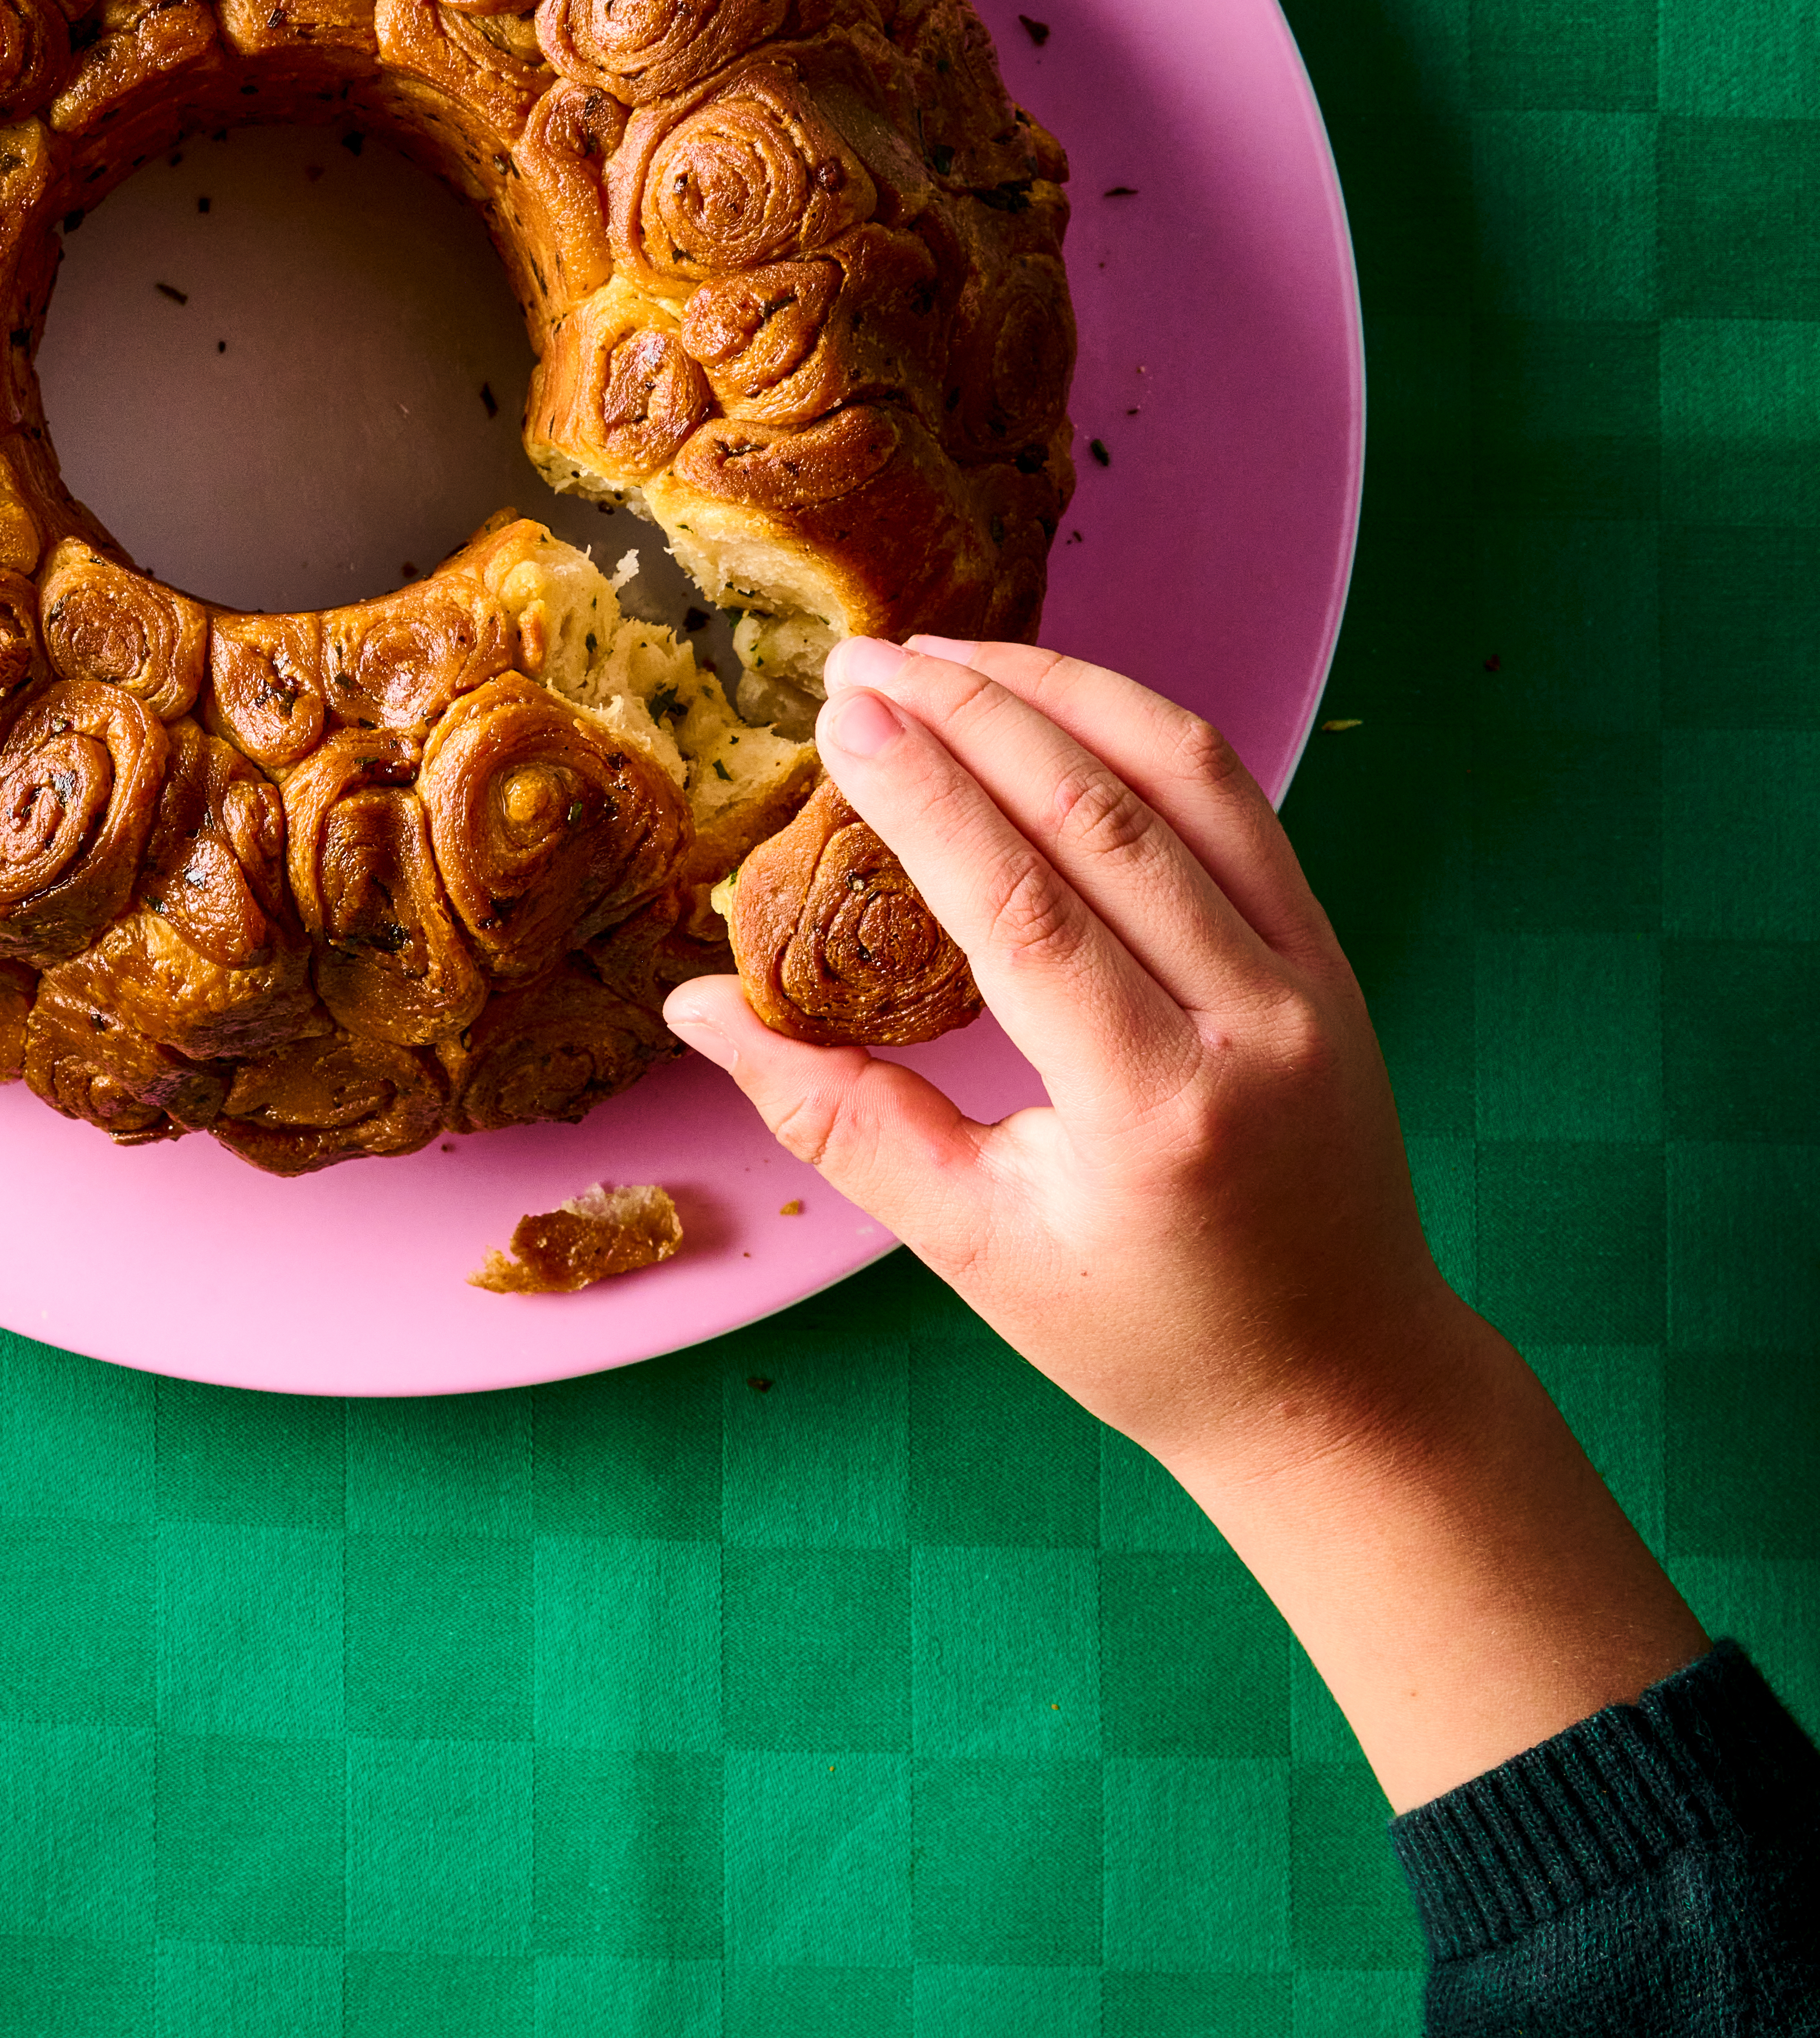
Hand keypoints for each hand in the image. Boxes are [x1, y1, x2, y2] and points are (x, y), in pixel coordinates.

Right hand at [666, 635, 1699, 1804]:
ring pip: (1184, 776)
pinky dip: (1137, 729)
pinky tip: (1052, 699)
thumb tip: (698, 1006)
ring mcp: (1309, 979)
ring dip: (1058, 691)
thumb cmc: (1144, 1333)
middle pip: (1099, 814)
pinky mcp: (1329, 955)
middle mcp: (1248, 1028)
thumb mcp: (971, 1247)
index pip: (1022, 907)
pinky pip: (1234, 803)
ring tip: (946, 654)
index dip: (924, 793)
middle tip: (861, 659)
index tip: (840, 713)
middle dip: (971, 713)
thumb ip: (833, 1113)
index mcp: (1152, 1114)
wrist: (1339, 1383)